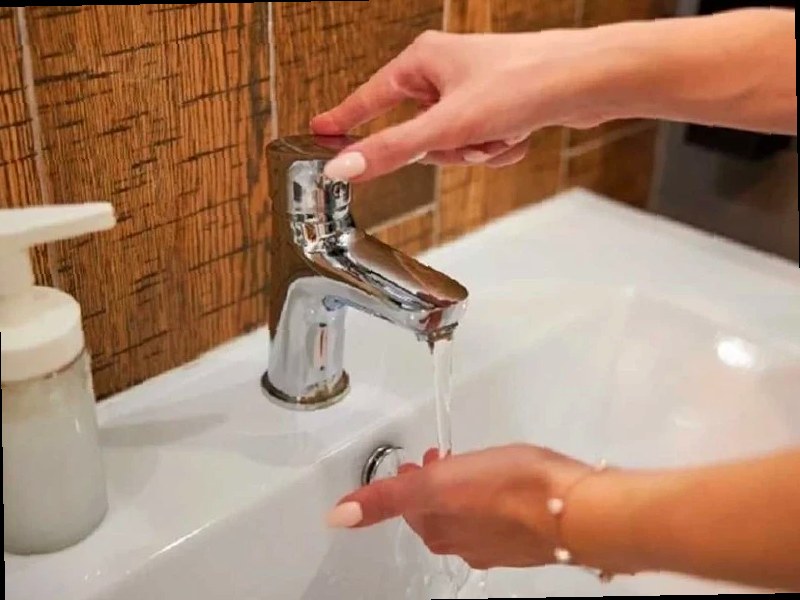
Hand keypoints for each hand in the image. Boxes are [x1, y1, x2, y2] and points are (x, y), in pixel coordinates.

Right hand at [311, 28, 625, 180]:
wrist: (587, 81)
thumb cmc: (524, 82)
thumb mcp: (447, 125)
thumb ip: (392, 150)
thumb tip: (344, 166)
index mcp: (422, 61)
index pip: (368, 98)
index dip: (344, 120)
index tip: (320, 133)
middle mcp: (444, 71)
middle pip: (416, 134)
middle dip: (446, 147)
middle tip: (467, 138)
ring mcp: (471, 89)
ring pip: (450, 145)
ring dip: (475, 150)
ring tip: (500, 132)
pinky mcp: (496, 106)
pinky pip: (479, 145)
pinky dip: (496, 148)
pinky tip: (518, 133)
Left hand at [325, 444, 590, 569]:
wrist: (577, 510)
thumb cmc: (510, 491)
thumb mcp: (437, 483)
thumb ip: (387, 498)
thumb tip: (337, 517)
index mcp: (440, 531)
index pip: (409, 509)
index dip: (407, 483)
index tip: (415, 461)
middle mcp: (466, 544)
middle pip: (436, 515)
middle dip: (432, 487)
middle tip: (439, 459)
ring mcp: (499, 544)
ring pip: (468, 516)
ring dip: (461, 492)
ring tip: (473, 466)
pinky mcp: (529, 538)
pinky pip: (500, 518)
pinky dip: (492, 500)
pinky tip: (508, 486)